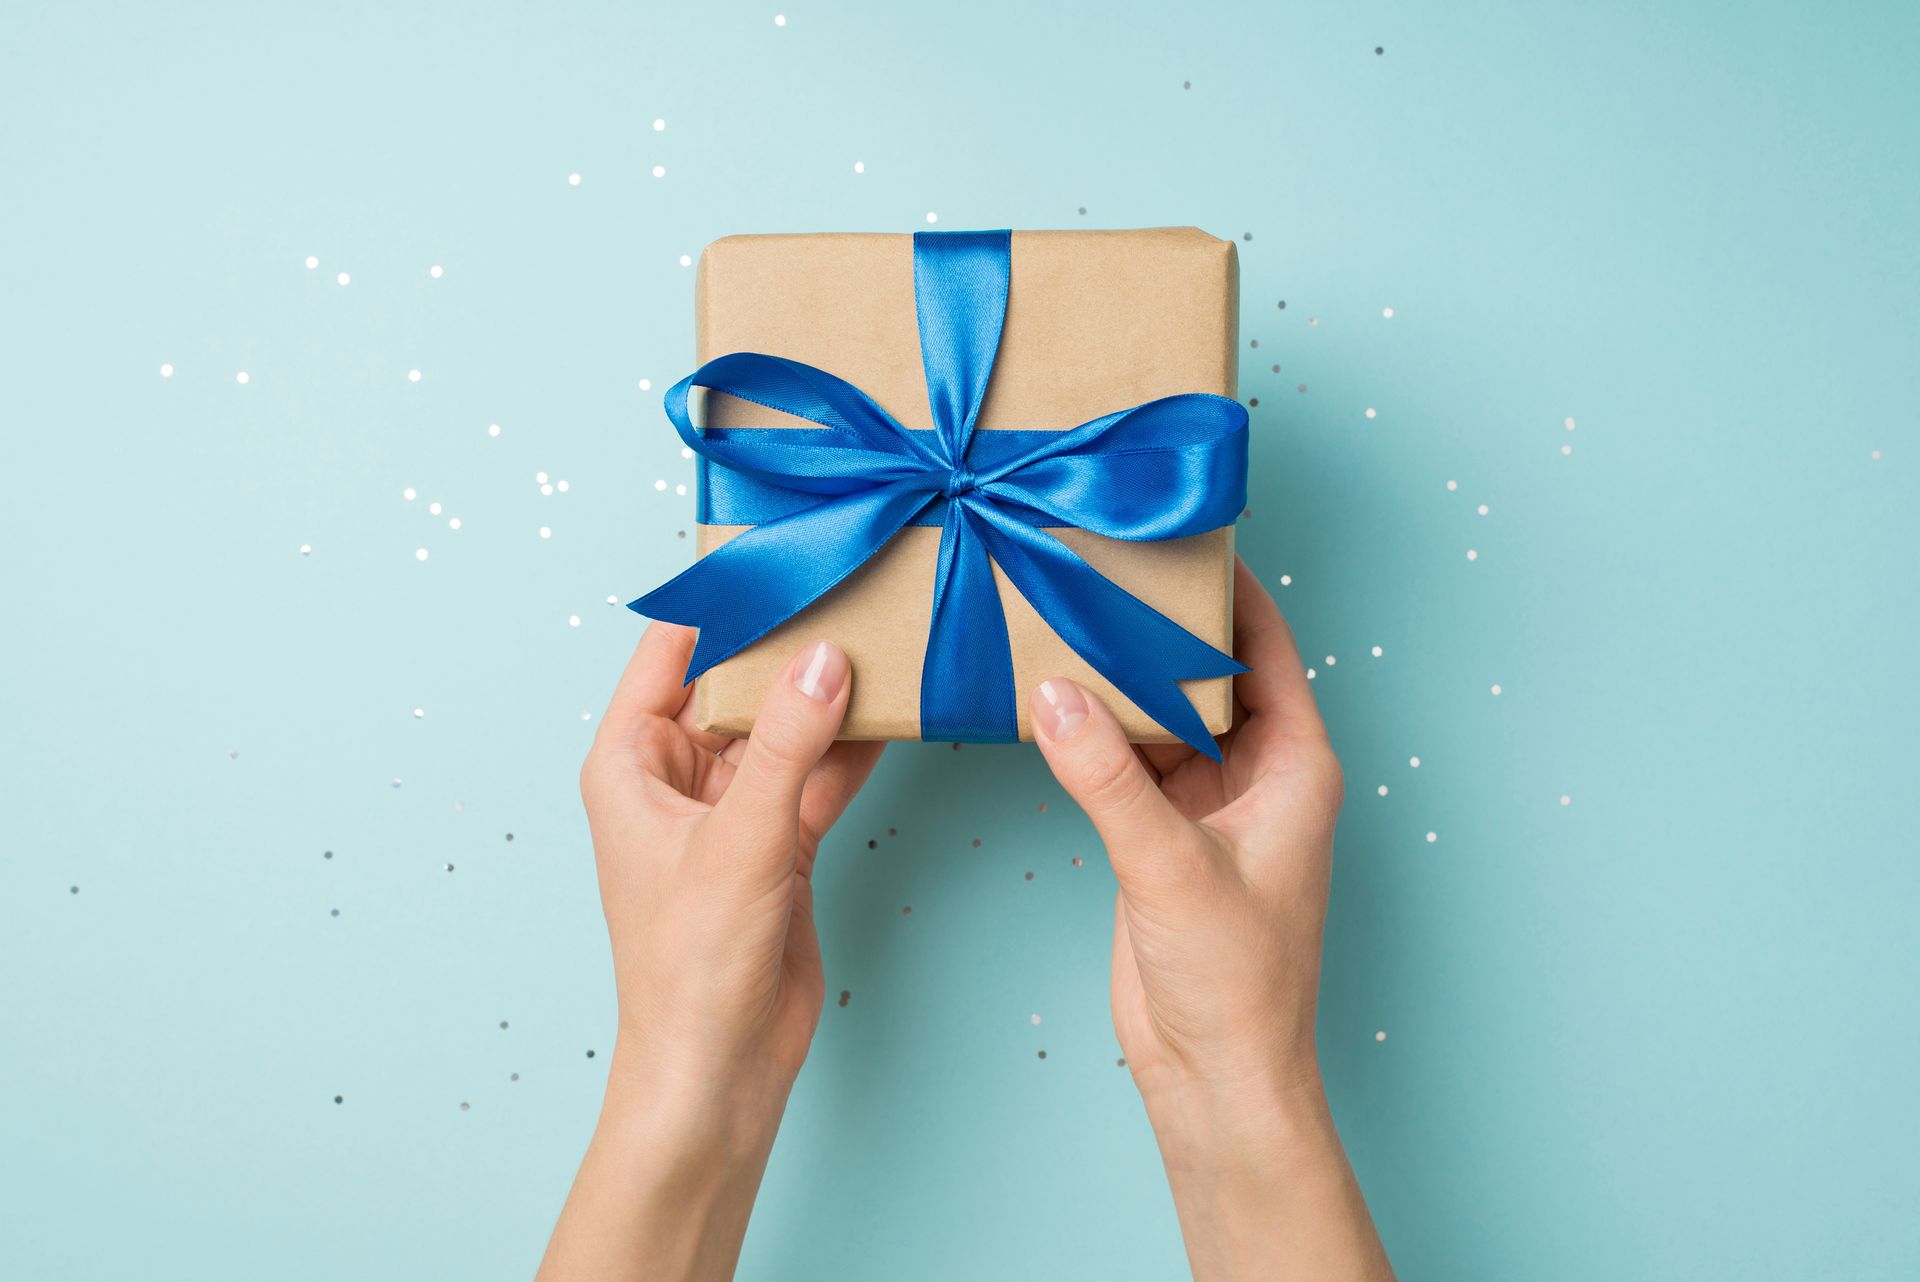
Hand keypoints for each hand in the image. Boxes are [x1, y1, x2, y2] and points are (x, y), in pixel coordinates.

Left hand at [538, 625, 881, 1281]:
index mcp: (631, 762)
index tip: (782, 550)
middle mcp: (677, 775)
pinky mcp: (781, 841)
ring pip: (787, 725)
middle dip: (791, 639)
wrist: (719, 1069)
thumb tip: (825, 659)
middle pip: (738, 681)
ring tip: (886, 633)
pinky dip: (855, 744)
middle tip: (852, 581)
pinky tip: (897, 707)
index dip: (723, 598)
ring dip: (831, 692)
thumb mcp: (741, 842)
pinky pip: (819, 771)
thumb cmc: (690, 968)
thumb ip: (787, 746)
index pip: (672, 650)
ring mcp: (733, 808)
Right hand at [1030, 558, 1392, 1281]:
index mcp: (1296, 767)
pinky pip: (1131, 760)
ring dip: (1122, 677)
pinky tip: (1053, 699)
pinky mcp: (1162, 838)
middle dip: (1159, 624)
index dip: (1229, 588)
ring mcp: (1209, 806)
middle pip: (1209, 672)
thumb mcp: (1170, 865)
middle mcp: (1259, 776)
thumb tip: (1053, 693)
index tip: (1179, 534)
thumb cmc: (1237, 983)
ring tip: (1067, 616)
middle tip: (1102, 566)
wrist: (1215, 1076)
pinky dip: (1097, 731)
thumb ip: (1108, 777)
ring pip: (1165, 715)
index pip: (1268, 649)